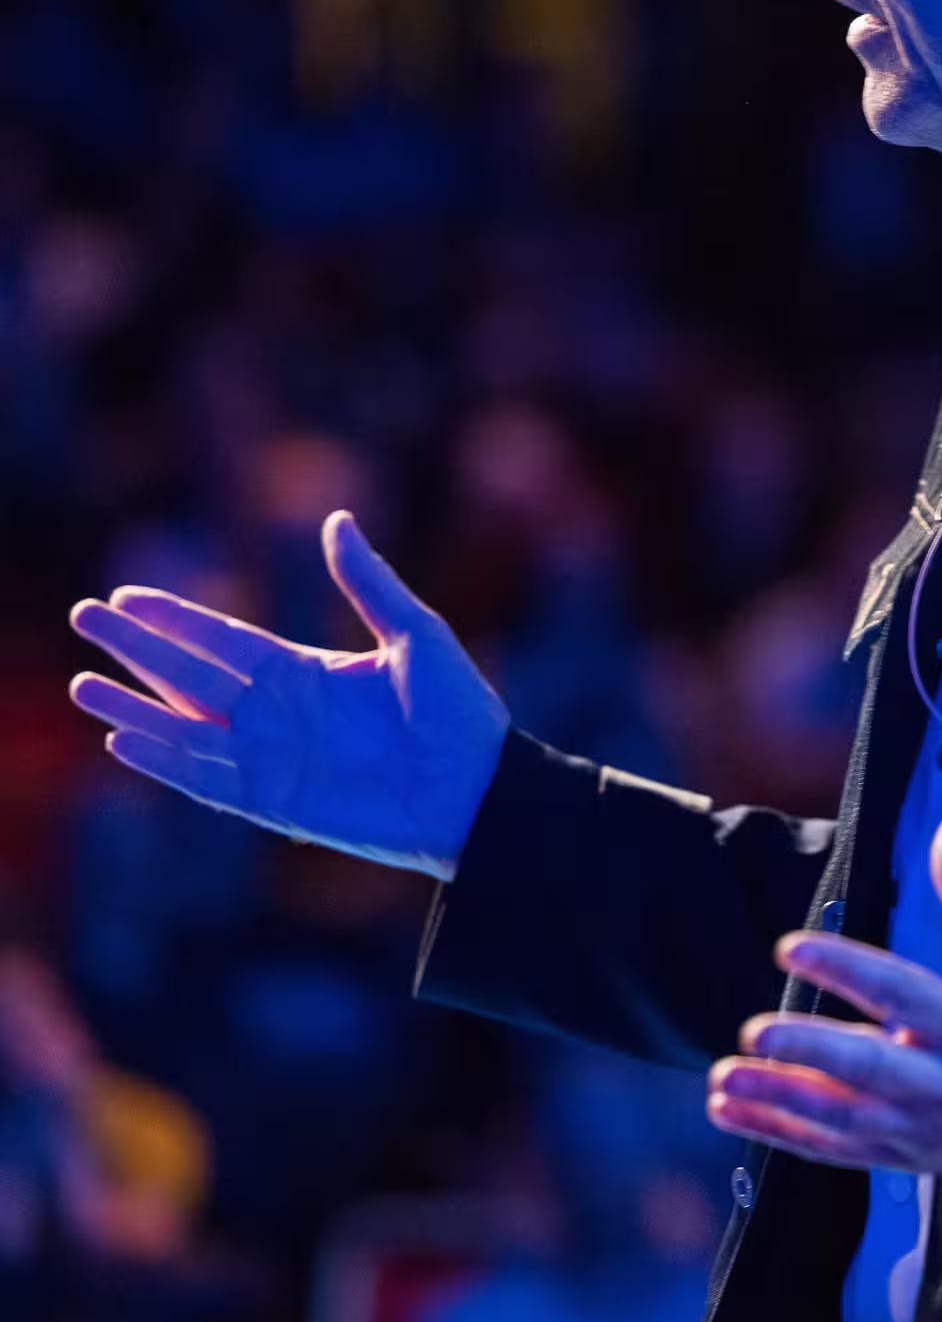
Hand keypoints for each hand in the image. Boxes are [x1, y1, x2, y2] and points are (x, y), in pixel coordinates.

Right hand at [67, 510, 511, 880]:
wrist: (480, 790)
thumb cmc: (461, 713)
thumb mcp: (417, 634)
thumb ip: (368, 582)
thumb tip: (336, 519)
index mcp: (307, 671)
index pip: (223, 639)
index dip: (175, 618)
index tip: (127, 595)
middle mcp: (280, 714)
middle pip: (190, 674)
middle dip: (137, 648)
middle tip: (82, 617)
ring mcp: (274, 759)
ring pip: (185, 728)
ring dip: (134, 706)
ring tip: (82, 684)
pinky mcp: (276, 803)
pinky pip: (207, 780)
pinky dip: (165, 761)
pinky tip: (122, 739)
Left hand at [706, 817, 941, 1177]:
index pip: (901, 993)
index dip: (844, 969)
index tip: (792, 946)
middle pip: (868, 1070)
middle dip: (807, 1054)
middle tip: (754, 1033)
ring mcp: (923, 1129)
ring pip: (840, 1120)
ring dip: (778, 1100)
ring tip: (724, 1077)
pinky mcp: (905, 1156)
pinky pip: (835, 1151)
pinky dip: (780, 1135)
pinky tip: (732, 1112)